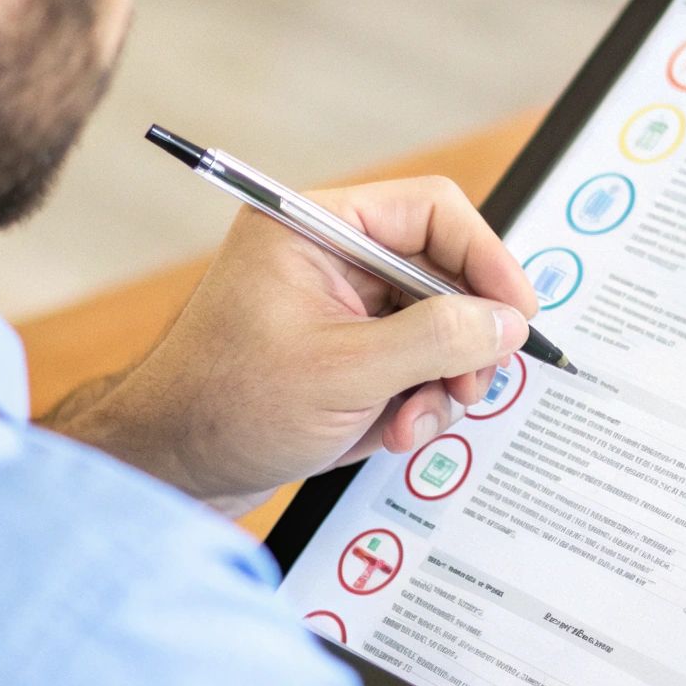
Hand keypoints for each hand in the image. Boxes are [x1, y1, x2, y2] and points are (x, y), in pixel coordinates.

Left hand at [52, 176, 537, 511]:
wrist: (169, 473)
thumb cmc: (225, 408)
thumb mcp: (345, 374)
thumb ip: (435, 339)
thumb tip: (505, 321)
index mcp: (315, 228)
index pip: (431, 212)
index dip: (485, 258)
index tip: (516, 313)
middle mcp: (330, 258)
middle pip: (443, 274)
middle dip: (463, 339)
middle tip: (471, 386)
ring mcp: (339, 310)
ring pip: (436, 327)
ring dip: (441, 381)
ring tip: (411, 424)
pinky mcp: (344, 356)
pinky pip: (412, 365)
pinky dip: (417, 401)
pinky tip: (391, 433)